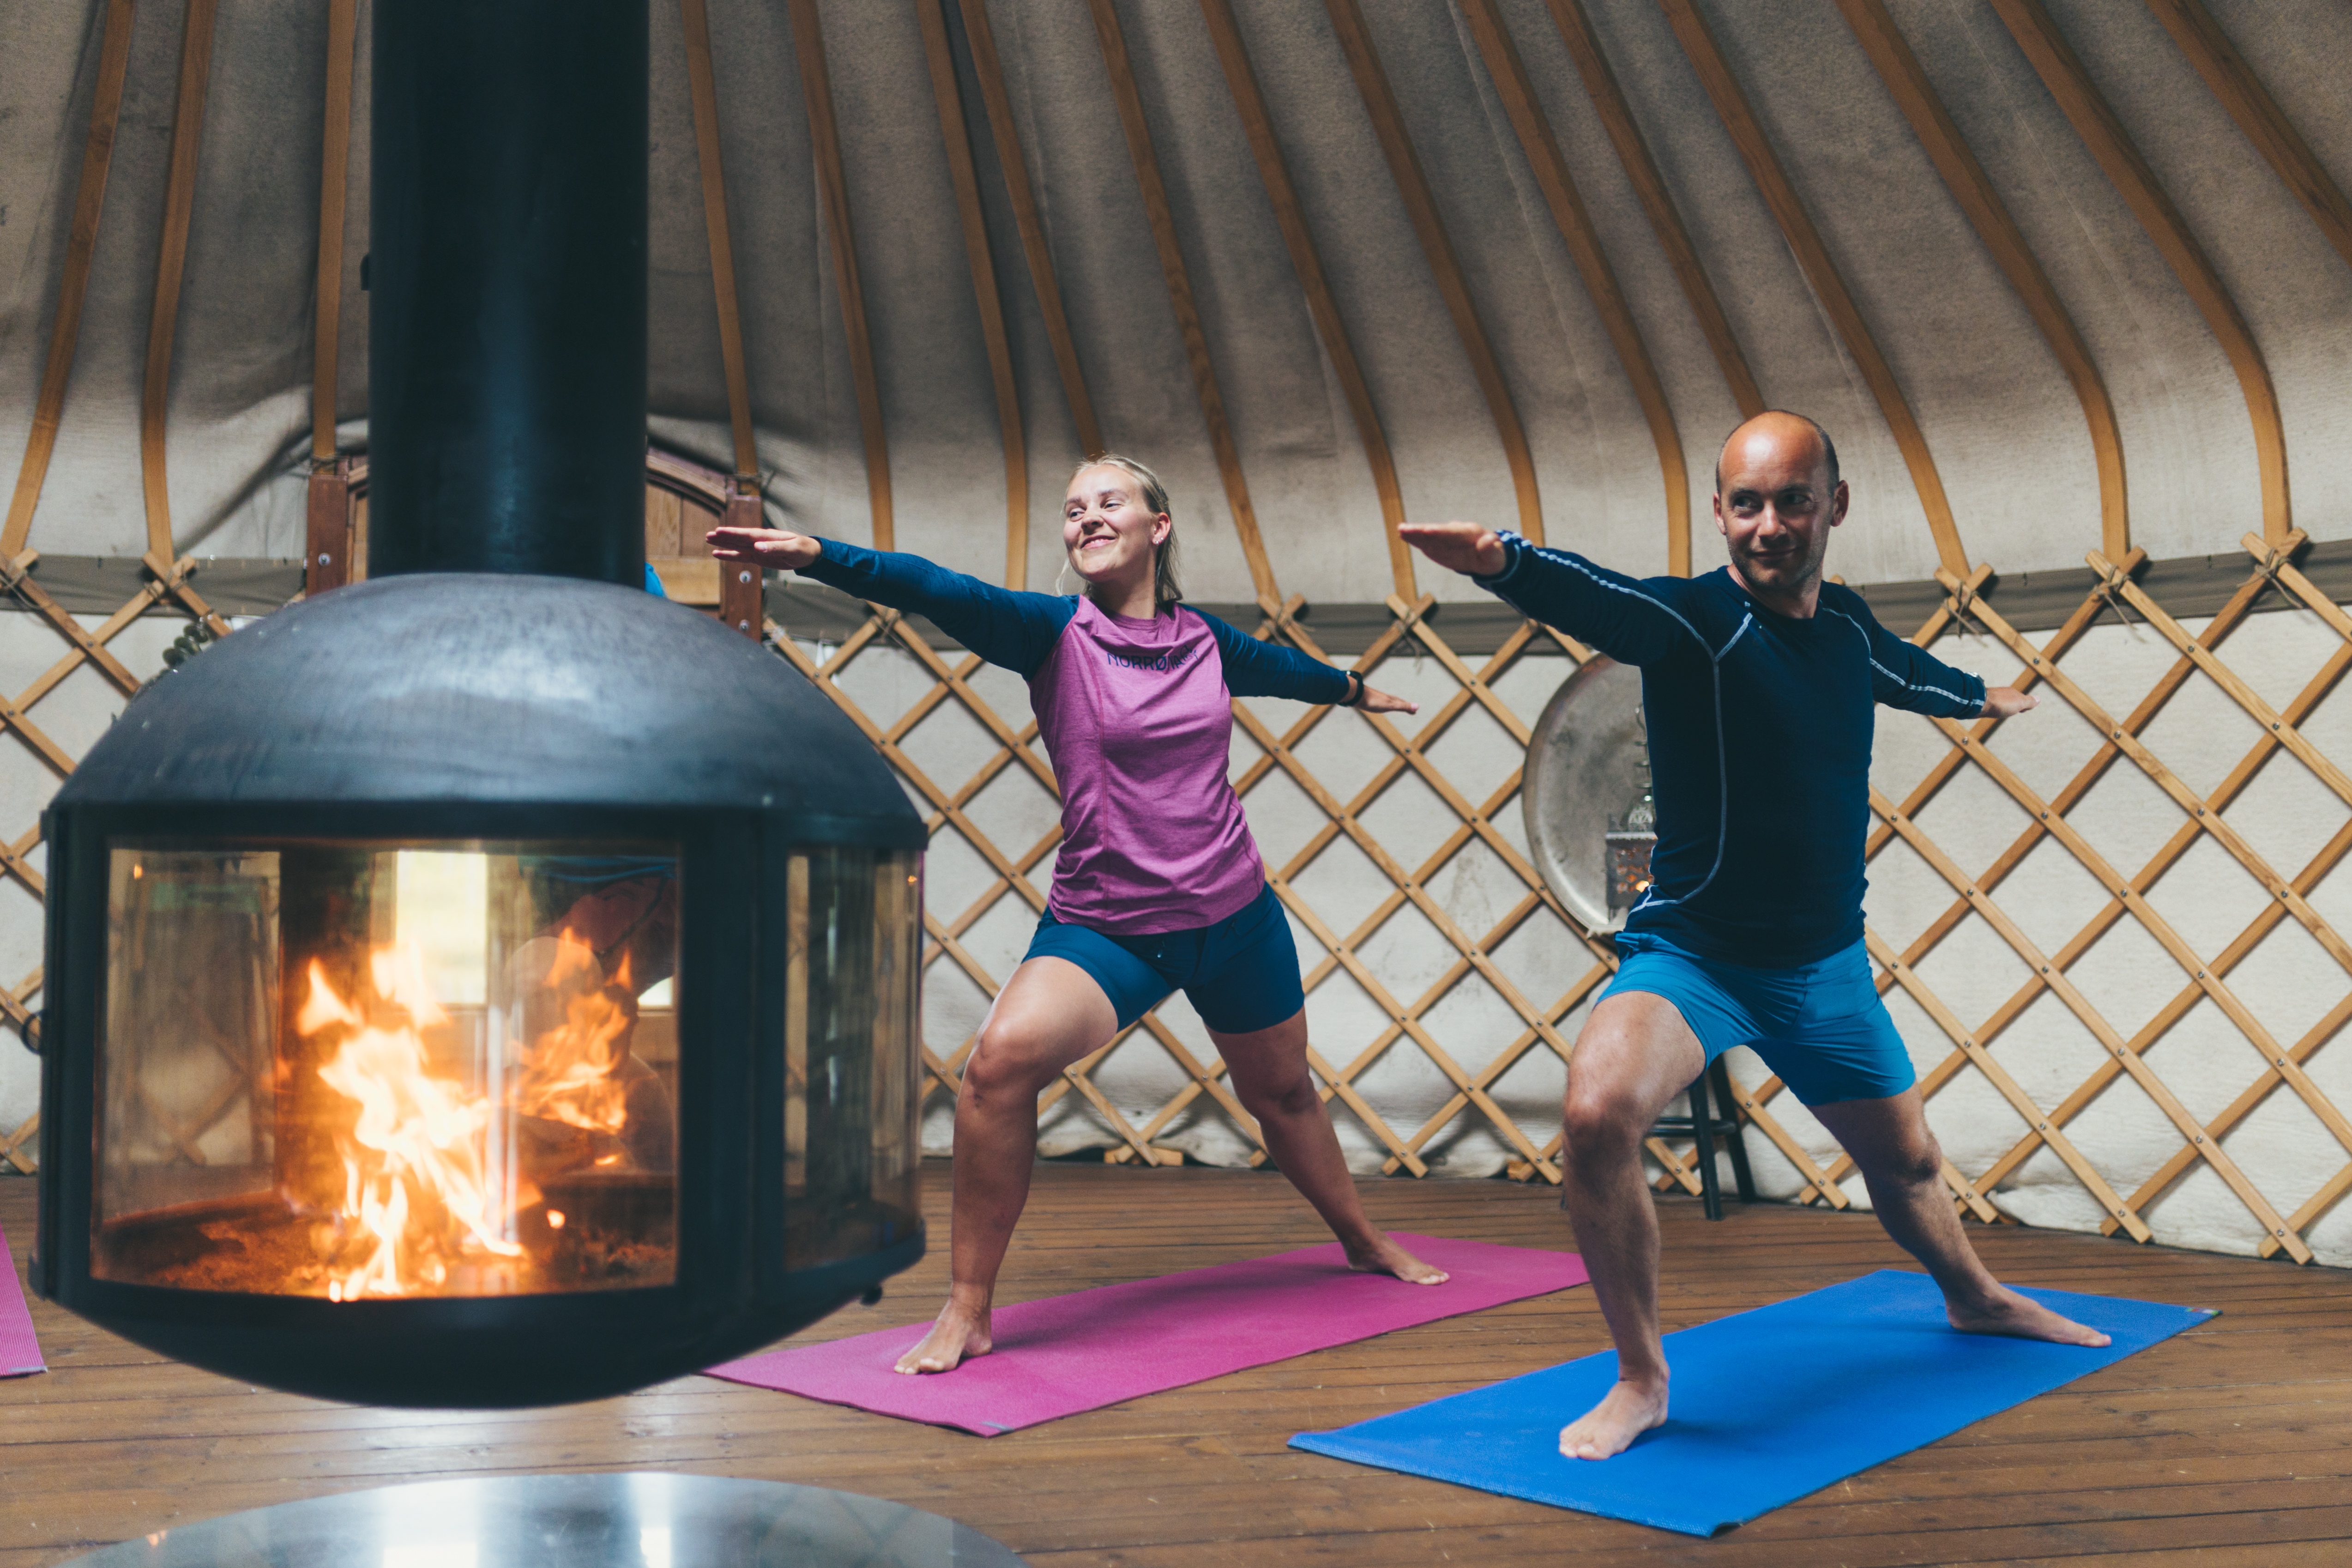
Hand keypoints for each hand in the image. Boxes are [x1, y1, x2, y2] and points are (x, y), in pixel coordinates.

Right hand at [705, 525, 820, 569]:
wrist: (809, 555)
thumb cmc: (802, 549)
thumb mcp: (792, 550)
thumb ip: (775, 548)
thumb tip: (757, 547)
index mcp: (767, 537)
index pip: (747, 534)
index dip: (733, 533)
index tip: (719, 531)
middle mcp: (760, 541)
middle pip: (739, 538)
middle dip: (724, 537)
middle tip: (708, 535)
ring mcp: (758, 549)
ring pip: (737, 546)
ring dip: (723, 544)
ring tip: (708, 540)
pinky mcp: (759, 557)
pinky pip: (741, 556)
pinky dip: (730, 555)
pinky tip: (718, 554)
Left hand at [1356, 684, 1416, 715]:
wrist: (1357, 695)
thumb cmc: (1374, 701)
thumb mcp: (1390, 705)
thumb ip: (1403, 706)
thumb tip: (1417, 706)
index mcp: (1392, 700)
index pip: (1403, 704)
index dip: (1409, 708)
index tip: (1415, 711)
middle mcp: (1386, 698)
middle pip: (1397, 702)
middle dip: (1404, 706)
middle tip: (1409, 709)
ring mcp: (1378, 699)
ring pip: (1389, 702)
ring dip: (1394, 705)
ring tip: (1396, 707)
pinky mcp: (1371, 700)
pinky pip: (1380, 703)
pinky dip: (1384, 705)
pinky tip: (1379, 705)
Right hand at [1397, 521, 1504, 577]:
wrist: (1489, 557)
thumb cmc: (1494, 557)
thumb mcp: (1496, 556)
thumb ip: (1490, 550)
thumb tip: (1488, 541)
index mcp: (1469, 533)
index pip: (1452, 533)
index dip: (1439, 532)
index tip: (1427, 530)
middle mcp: (1455, 532)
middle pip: (1436, 532)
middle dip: (1420, 530)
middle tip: (1404, 528)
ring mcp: (1447, 538)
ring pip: (1429, 536)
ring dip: (1415, 534)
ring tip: (1400, 530)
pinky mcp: (1441, 546)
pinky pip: (1428, 543)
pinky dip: (1417, 541)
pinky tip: (1405, 537)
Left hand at [1982, 685, 2036, 717]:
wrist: (1978, 703)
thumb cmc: (2000, 703)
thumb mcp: (2019, 703)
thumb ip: (2028, 701)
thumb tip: (2039, 699)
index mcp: (2012, 693)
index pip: (2021, 699)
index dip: (2023, 705)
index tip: (2023, 710)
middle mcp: (2002, 693)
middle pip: (2010, 700)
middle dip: (2012, 705)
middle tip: (2013, 711)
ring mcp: (1991, 697)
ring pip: (2000, 702)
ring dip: (2002, 706)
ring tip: (2001, 711)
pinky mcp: (1982, 702)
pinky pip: (1990, 705)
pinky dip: (1992, 708)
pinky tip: (1989, 711)